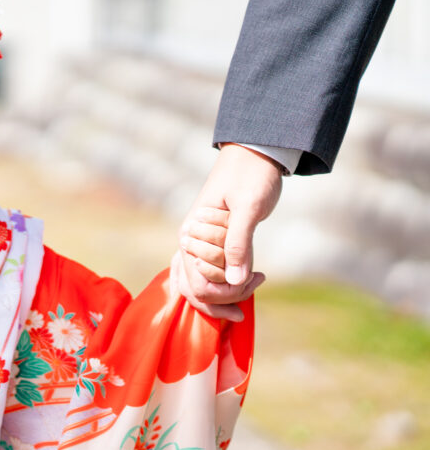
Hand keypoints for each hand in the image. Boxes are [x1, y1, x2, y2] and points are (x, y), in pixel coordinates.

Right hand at [174, 144, 281, 316]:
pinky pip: (212, 275)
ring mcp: (199, 245)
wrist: (255, 154)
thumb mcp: (248, 208)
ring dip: (231, 291)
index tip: (258, 277)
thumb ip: (239, 244)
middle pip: (199, 291)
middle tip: (260, 278)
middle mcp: (189, 243)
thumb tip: (235, 281)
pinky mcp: (213, 244)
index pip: (198, 285)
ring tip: (258, 278)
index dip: (227, 292)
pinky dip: (230, 283)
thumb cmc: (251, 176)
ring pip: (204, 286)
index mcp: (190, 234)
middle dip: (230, 295)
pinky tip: (253, 277)